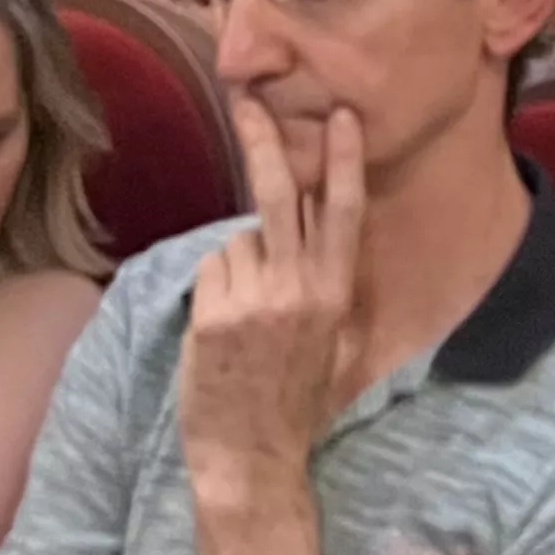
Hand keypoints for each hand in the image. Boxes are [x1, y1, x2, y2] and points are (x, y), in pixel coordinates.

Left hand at [180, 101, 365, 497]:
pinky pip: (211, 269)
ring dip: (237, 264)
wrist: (251, 454)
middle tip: (247, 100)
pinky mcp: (215, 312)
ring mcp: (254, 299)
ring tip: (244, 315)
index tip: (342, 117)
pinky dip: (214, 286)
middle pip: (278, 195)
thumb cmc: (292, 397)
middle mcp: (298, 289)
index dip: (343, 161)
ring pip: (237, 241)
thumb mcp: (331, 340)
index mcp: (335, 294)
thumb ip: (322, 283)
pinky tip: (222, 328)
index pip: (343, 213)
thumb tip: (304, 227)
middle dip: (263, 142)